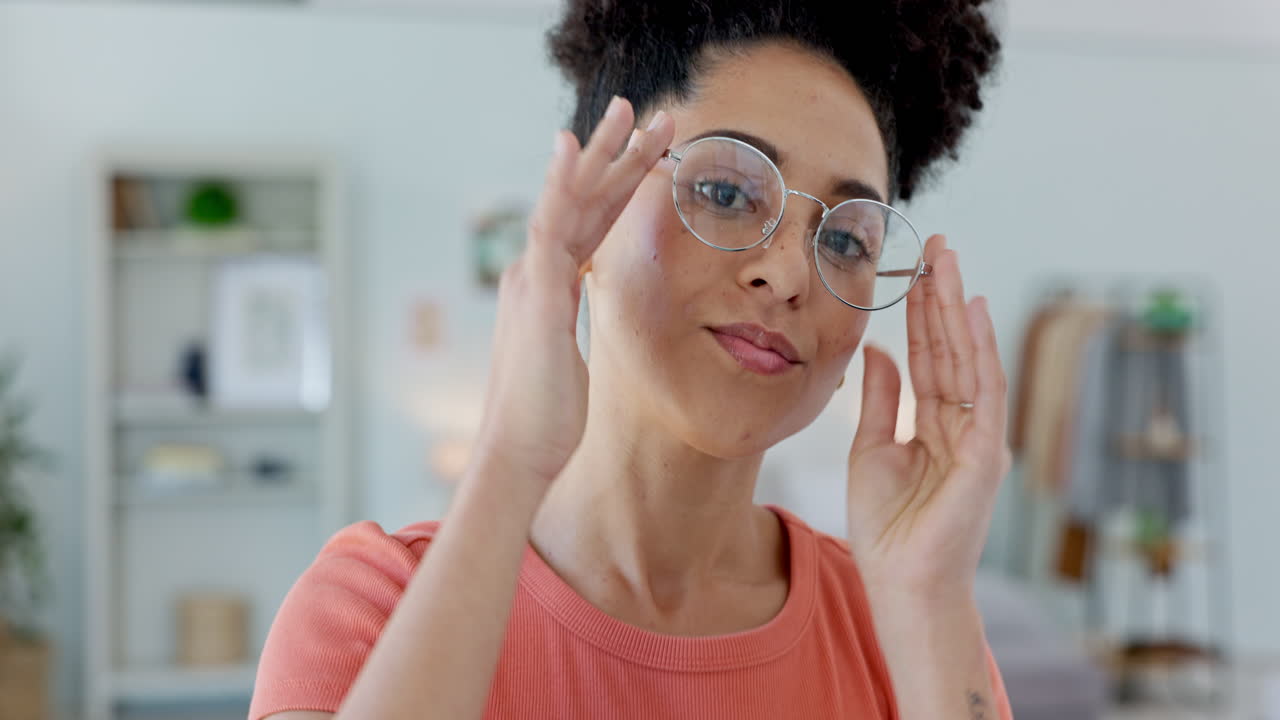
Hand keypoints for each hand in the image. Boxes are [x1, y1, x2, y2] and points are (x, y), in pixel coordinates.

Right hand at [470, 97, 674, 486]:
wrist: (520, 453)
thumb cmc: (547, 419)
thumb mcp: (570, 361)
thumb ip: (574, 328)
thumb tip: (590, 320)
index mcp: (549, 286)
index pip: (590, 223)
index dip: (620, 186)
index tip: (650, 155)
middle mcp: (535, 272)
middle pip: (583, 199)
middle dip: (618, 153)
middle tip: (649, 111)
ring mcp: (532, 278)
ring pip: (570, 199)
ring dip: (600, 152)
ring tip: (629, 109)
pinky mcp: (536, 294)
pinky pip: (550, 226)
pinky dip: (561, 183)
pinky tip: (573, 147)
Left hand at [845, 234, 1011, 597]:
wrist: (901, 583)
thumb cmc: (888, 528)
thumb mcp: (871, 449)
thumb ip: (879, 399)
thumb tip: (877, 347)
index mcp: (935, 425)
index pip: (928, 357)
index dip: (920, 313)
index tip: (914, 269)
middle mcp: (963, 424)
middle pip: (950, 348)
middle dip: (942, 296)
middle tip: (937, 244)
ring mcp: (978, 437)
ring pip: (968, 359)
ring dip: (958, 308)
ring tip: (950, 261)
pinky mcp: (985, 453)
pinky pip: (984, 392)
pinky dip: (980, 349)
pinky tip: (972, 311)